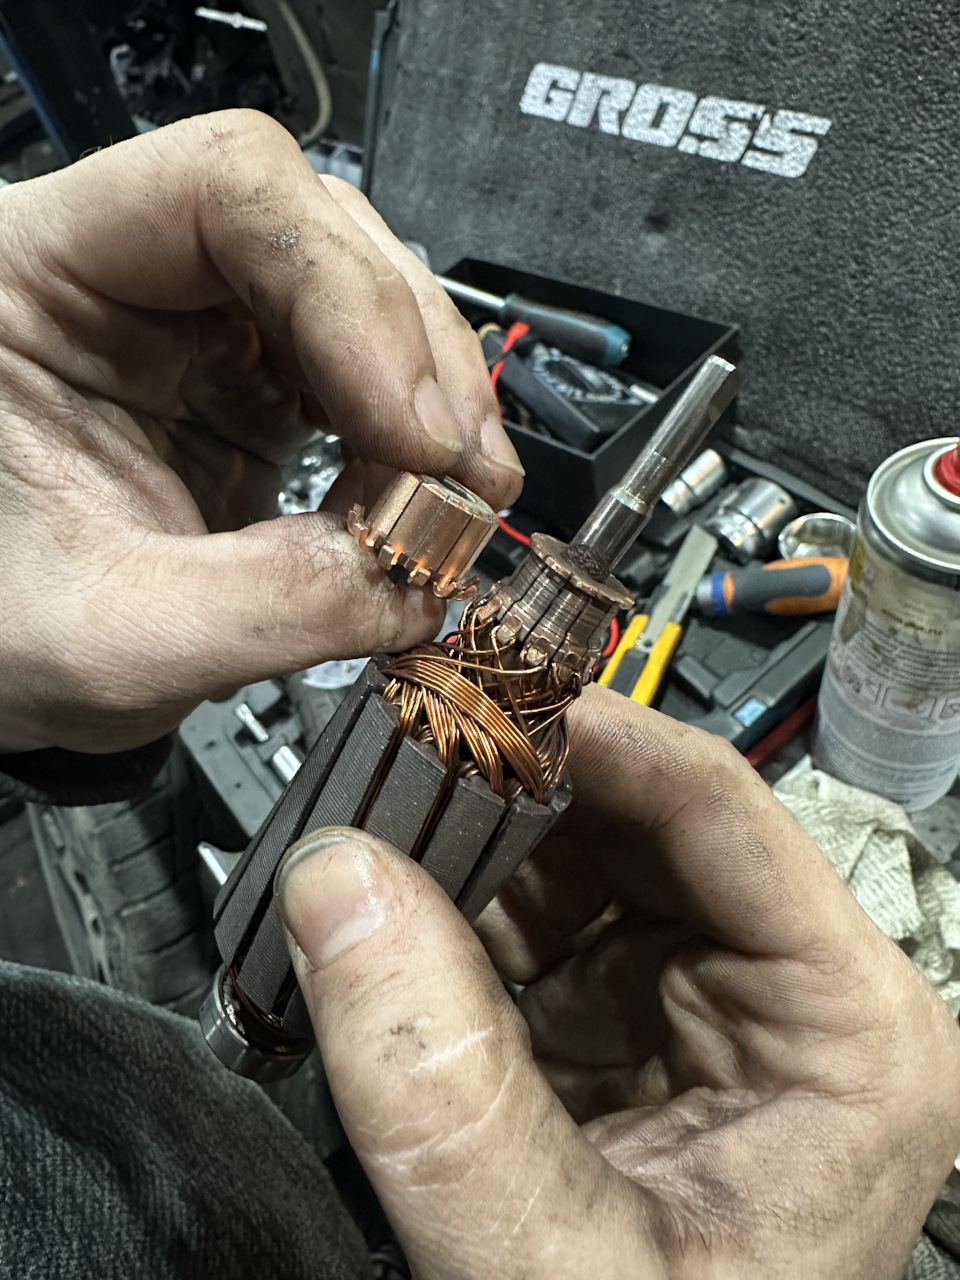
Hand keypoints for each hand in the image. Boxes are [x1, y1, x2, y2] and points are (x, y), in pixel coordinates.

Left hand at [0, 109, 521, 754]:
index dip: (347, 295)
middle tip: (464, 479)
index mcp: (34, 276)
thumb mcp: (111, 639)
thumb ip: (270, 605)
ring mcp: (193, 327)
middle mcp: (123, 275)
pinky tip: (418, 500)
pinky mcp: (245, 385)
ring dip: (433, 399)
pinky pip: (361, 377)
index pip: (226, 191)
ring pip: (359, 298)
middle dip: (416, 358)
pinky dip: (410, 443)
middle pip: (318, 236)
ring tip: (456, 503)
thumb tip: (417, 578)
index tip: (412, 430)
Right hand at [277, 688, 959, 1279]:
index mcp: (852, 1031)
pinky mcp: (631, 1030)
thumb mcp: (557, 1266)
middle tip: (396, 754)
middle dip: (509, 788)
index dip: (587, 733)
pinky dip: (462, 914)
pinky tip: (399, 915)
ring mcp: (704, 1005)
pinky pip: (543, 927)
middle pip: (642, 822)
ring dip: (474, 844)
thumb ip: (444, 1090)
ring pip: (581, 862)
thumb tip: (341, 887)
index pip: (720, 807)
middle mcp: (791, 995)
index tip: (473, 688)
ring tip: (378, 826)